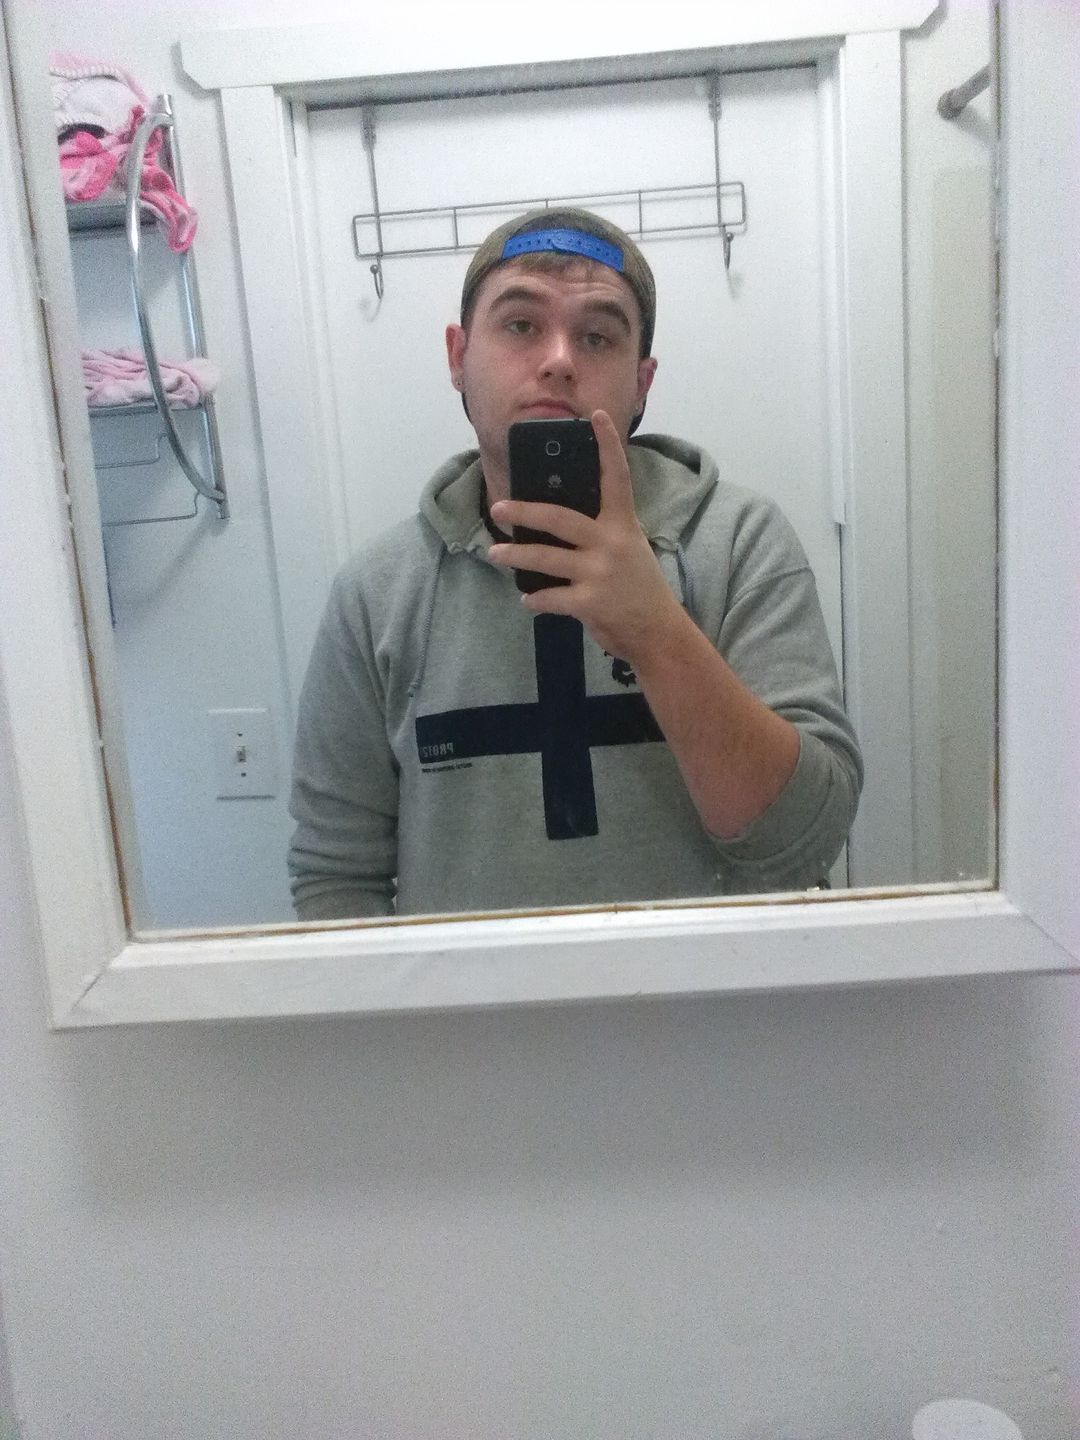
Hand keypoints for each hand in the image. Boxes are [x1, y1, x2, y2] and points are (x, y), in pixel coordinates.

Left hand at [488, 409, 684, 663]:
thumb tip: (555, 520)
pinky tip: (528, 599)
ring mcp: (600, 573)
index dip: (607, 445)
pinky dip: (535, 599)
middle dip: (524, 512)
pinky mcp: (591, 603)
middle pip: (559, 518)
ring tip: (494, 553)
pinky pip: (551, 597)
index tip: (596, 416)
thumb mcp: (628, 549)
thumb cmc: (638, 588)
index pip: (617, 477)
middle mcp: (612, 543)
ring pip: (545, 558)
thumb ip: (601, 532)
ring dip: (515, 556)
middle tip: (498, 508)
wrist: (658, 632)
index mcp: (623, 525)